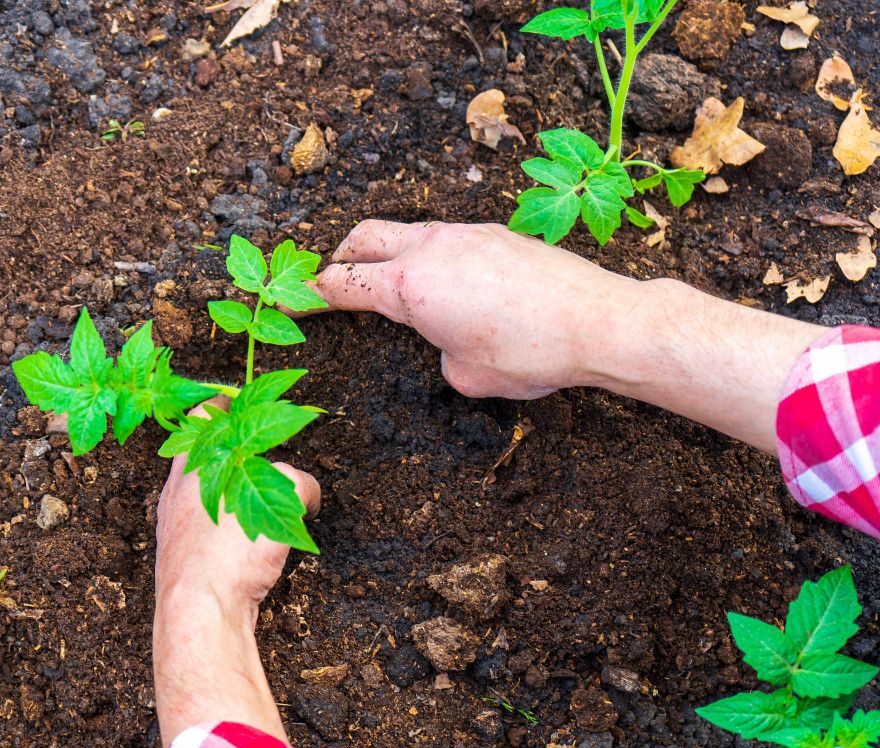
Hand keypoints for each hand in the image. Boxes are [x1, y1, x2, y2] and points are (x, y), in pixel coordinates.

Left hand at [152, 401, 320, 746]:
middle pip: (206, 457)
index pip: (202, 416)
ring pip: (209, 497)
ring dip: (236, 494)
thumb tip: (306, 491)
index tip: (246, 401)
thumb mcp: (280, 498)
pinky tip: (253, 544)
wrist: (199, 616)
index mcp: (190, 467)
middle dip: (236, 454)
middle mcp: (176, 494)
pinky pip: (211, 533)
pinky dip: (232, 530)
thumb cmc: (228, 552)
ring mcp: (176, 529)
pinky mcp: (185, 563)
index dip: (228, 404)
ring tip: (267, 501)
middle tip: (267, 454)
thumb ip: (296, 481)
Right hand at [317, 219, 822, 452]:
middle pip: (363, 237)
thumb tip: (446, 341)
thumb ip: (438, 353)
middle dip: (339, 258)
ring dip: (385, 253)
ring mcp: (464, 234)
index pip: (342, 284)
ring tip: (387, 283)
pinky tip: (443, 283)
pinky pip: (441, 237)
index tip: (289, 300)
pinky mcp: (494, 234)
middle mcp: (431, 249)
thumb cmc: (531, 354)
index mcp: (410, 287)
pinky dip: (424, 254)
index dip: (308, 294)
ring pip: (404, 232)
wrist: (599, 321)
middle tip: (332, 283)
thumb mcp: (467, 376)